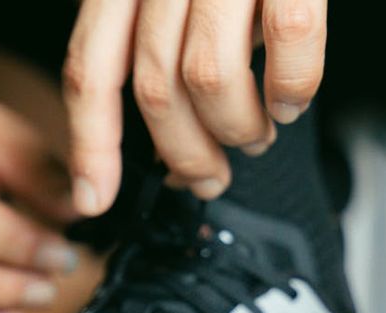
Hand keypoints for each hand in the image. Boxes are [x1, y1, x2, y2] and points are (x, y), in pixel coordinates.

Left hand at [64, 0, 326, 214]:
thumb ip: (154, 42)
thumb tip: (169, 137)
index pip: (92, 69)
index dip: (91, 144)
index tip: (94, 199)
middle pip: (153, 88)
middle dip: (182, 154)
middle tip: (206, 176)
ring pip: (210, 79)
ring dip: (236, 130)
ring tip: (253, 136)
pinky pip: (292, 41)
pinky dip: (294, 87)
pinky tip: (292, 100)